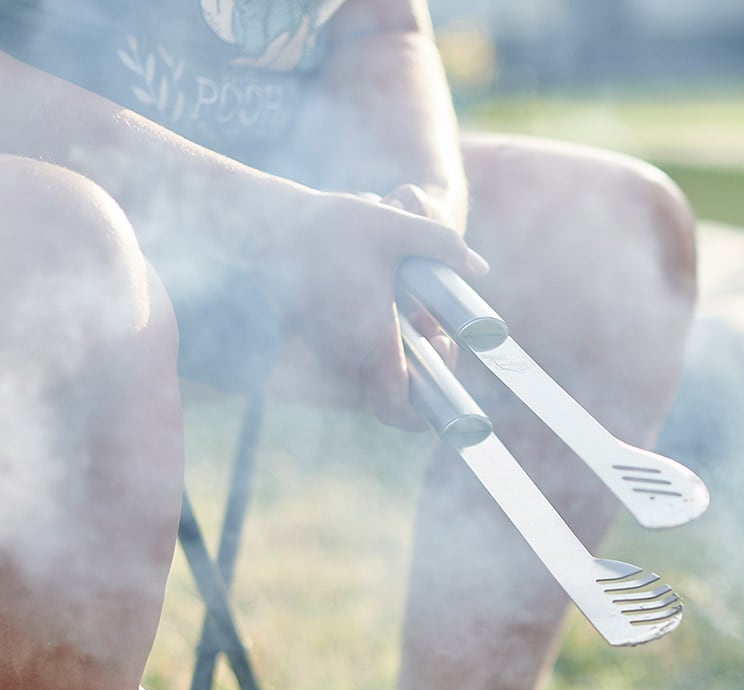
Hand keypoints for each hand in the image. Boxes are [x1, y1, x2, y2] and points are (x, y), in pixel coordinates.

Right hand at [247, 182, 487, 429]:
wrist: (262, 225)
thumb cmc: (326, 225)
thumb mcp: (392, 225)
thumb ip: (442, 242)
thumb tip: (480, 267)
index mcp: (369, 342)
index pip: (398, 410)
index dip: (426, 411)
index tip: (443, 374)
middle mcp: (344, 359)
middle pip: (391, 396)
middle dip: (422, 369)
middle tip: (435, 331)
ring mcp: (324, 355)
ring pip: (373, 377)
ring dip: (401, 355)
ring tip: (416, 313)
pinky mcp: (312, 343)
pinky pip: (352, 361)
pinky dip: (375, 345)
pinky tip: (386, 305)